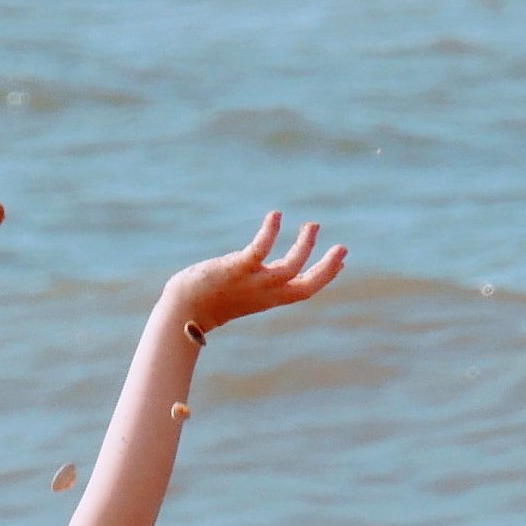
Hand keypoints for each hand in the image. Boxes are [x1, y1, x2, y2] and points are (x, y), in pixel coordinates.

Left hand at [169, 209, 345, 332]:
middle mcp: (265, 293)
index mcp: (267, 299)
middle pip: (307, 285)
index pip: (304, 290)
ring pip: (290, 266)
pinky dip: (270, 232)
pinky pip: (261, 249)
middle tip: (343, 248)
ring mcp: (252, 282)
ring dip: (305, 246)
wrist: (182, 310)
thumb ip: (248, 281)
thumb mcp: (235, 292)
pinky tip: (276, 215)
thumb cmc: (203, 301)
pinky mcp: (237, 269)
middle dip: (328, 268)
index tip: (339, 262)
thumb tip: (248, 266)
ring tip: (312, 225)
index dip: (324, 276)